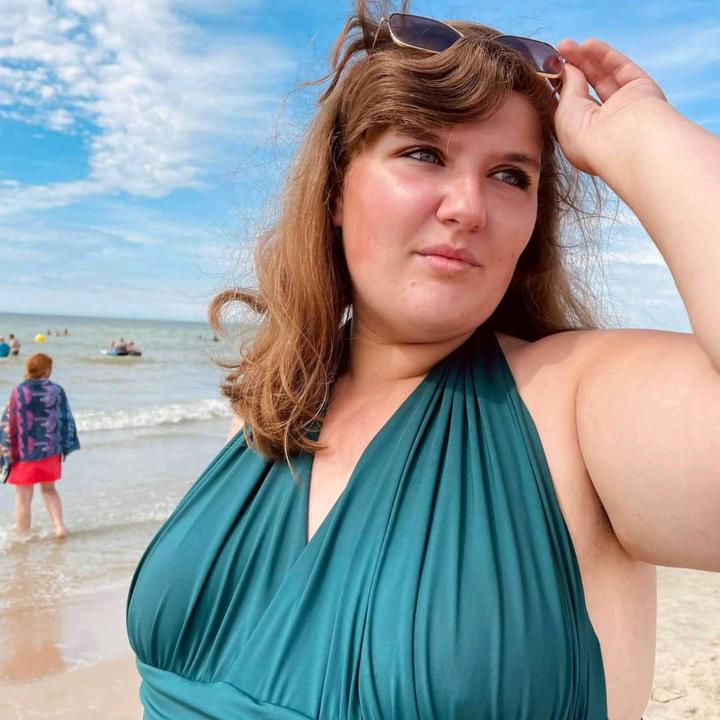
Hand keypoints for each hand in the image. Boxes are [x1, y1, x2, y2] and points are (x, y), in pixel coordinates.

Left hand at [554, 38, 666, 174]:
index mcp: (586, 138)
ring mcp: (626, 107)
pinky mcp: (642, 91)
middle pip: (588, 89)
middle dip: (573, 69)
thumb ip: (567, 87)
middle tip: (558, 51)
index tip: (549, 70)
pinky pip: (621, 68)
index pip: (573, 107)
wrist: (621, 143)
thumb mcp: (565, 112)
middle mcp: (607, 124)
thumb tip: (568, 67)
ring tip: (566, 45)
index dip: (562, 87)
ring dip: (586, 58)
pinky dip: (604, 55)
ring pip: (604, 77)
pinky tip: (587, 45)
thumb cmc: (586, 139)